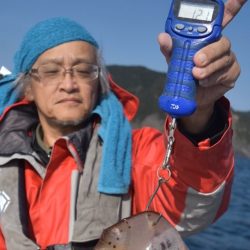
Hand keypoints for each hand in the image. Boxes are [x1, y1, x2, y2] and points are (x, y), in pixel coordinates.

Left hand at [158, 0, 246, 133]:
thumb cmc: (184, 74)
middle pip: (222, 42)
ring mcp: (228, 59)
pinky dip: (212, 79)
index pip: (223, 18)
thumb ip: (170, 48)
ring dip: (209, 68)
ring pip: (224, 59)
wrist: (190, 97)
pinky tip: (203, 82)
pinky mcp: (231, 74)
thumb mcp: (175, 60)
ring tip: (196, 75)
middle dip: (209, 52)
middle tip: (196, 61)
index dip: (234, 6)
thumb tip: (162, 37)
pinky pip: (225, 74)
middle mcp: (220, 46)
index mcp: (208, 38)